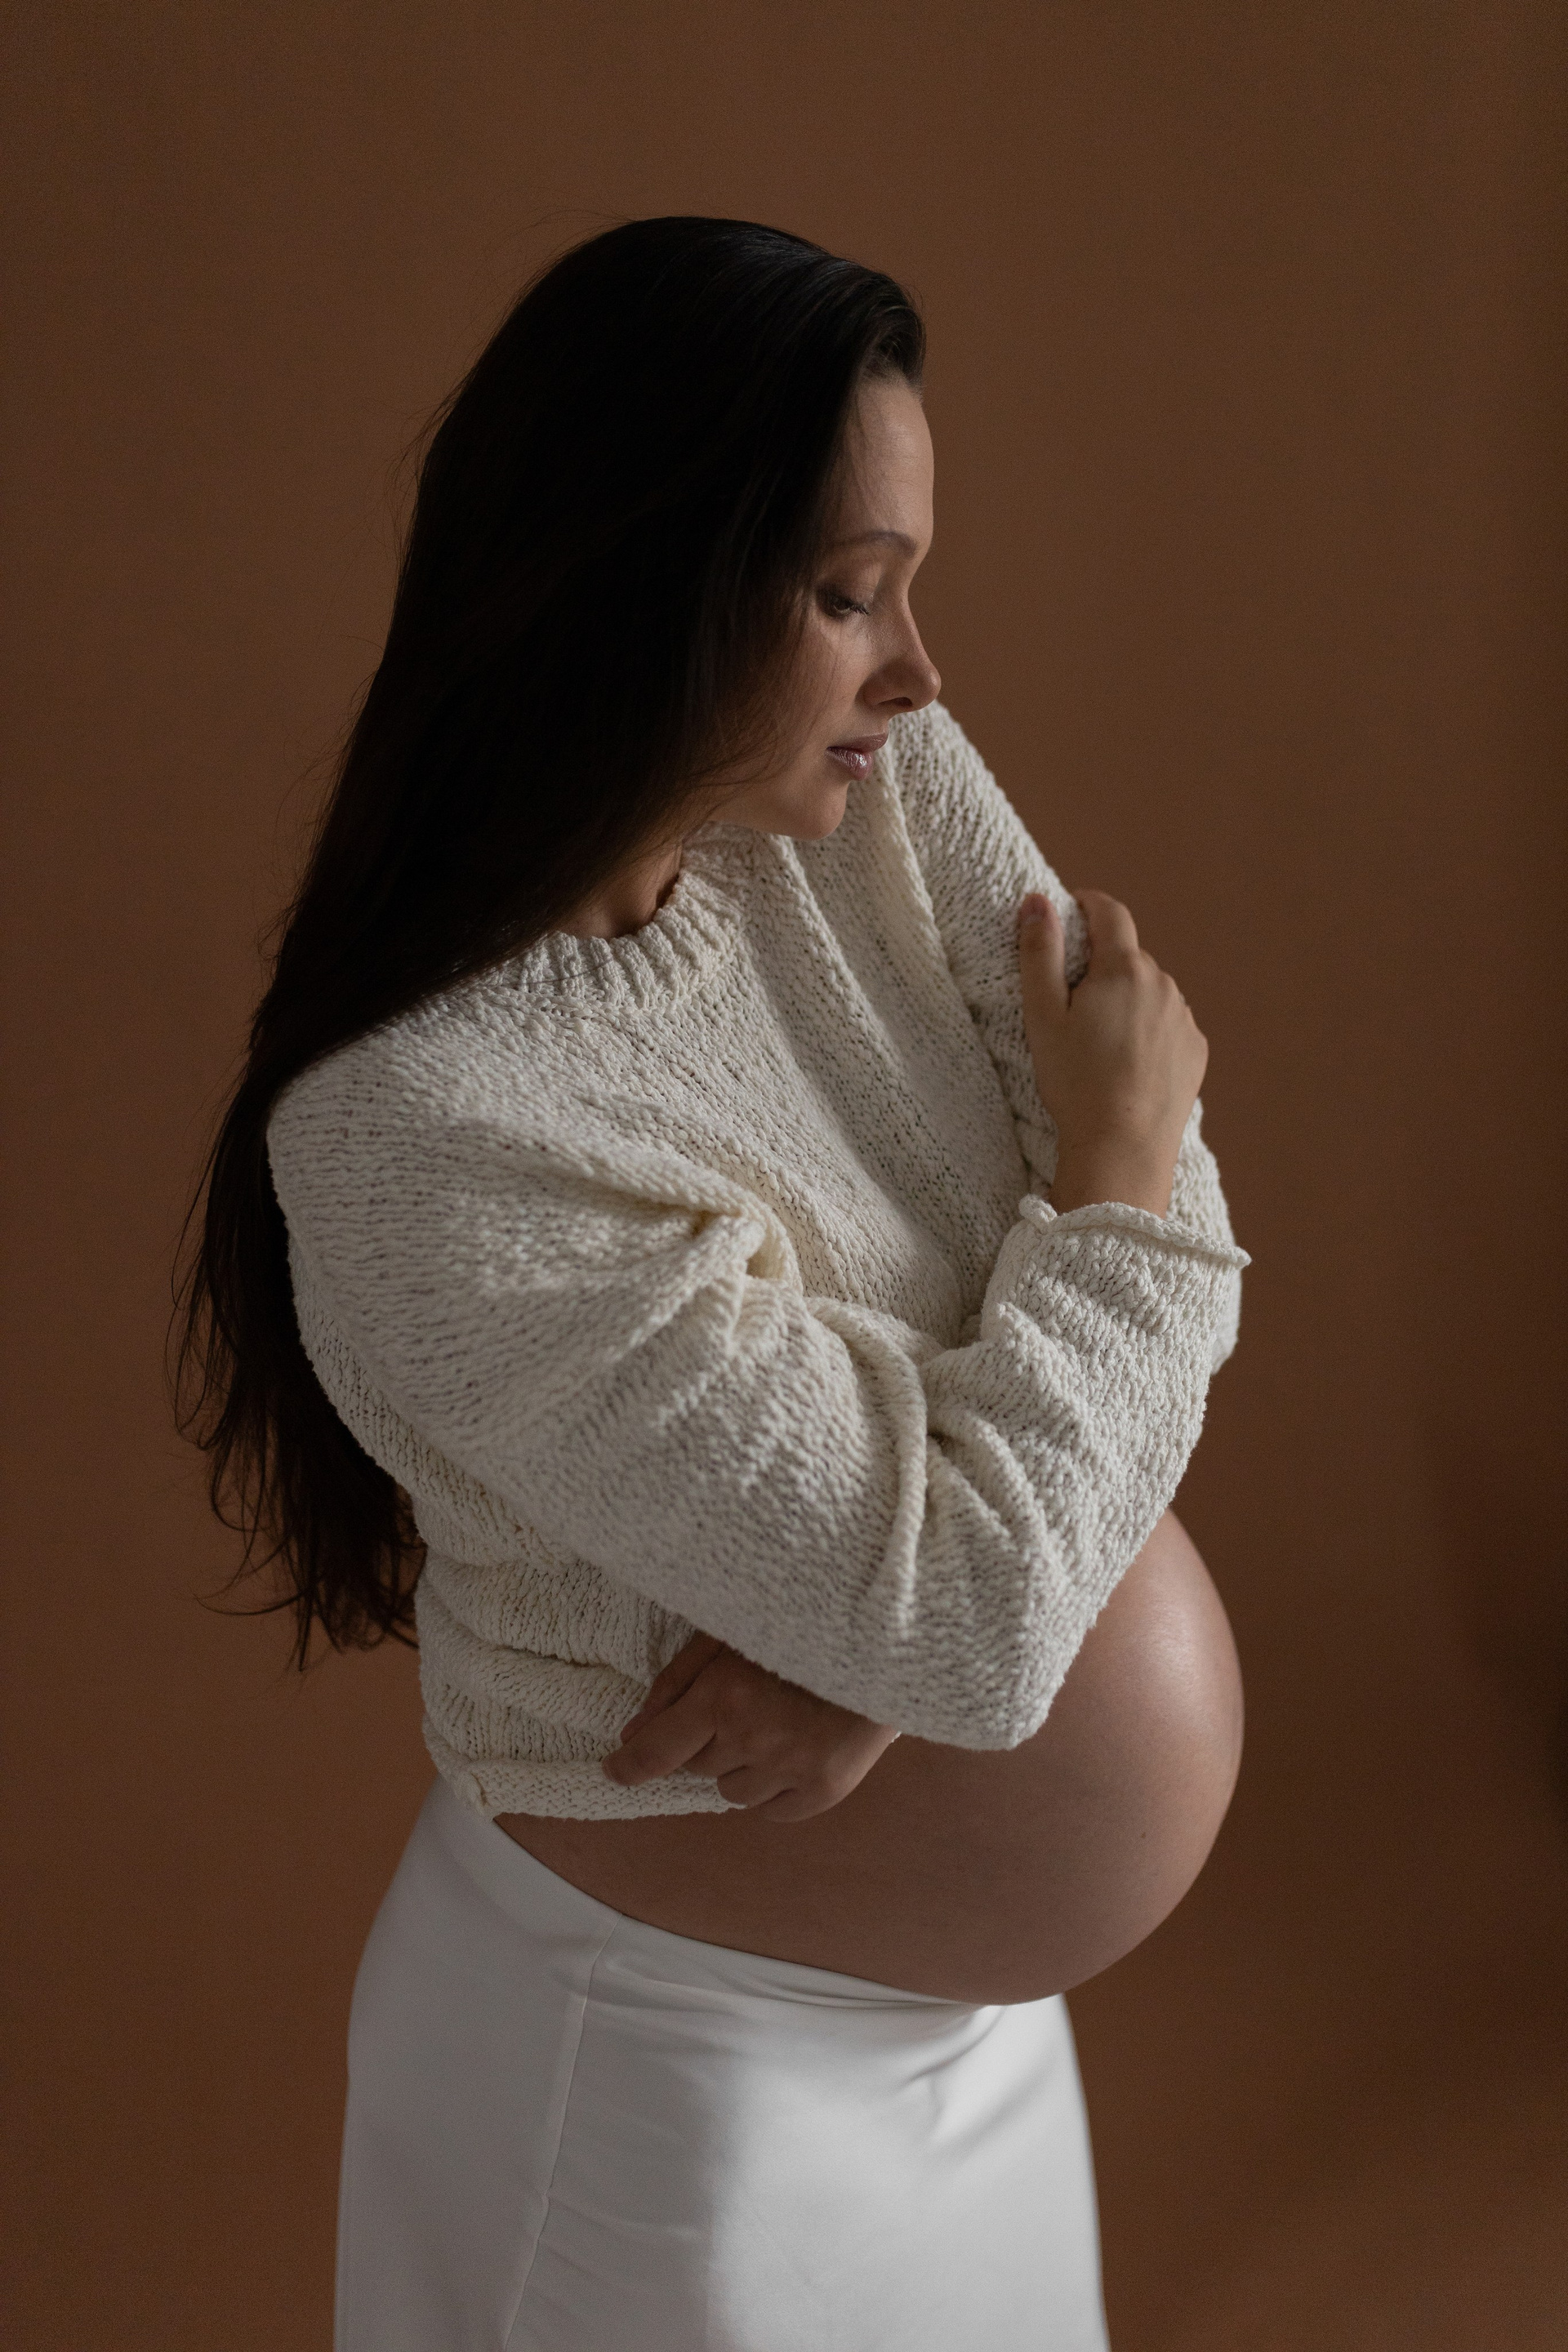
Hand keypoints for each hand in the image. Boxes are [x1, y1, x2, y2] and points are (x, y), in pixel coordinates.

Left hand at [603, 1631, 901, 1822]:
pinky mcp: (825, 1790)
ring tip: (772, 1723)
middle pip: (696, 1767)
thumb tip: (632, 1733)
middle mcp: (753, 1739)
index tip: (613, 1769)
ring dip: (738, 1765)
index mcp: (723, 1696)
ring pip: (731, 1793)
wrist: (885, 1642)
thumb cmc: (799, 1625)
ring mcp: (792, 1769)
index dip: (627, 1766)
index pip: (656, 1751)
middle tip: (739, 1706)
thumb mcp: (727, 1634)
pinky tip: (793, 1749)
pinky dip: (772, 1788)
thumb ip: (676, 1682)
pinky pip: (771, 1811)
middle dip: (705, 1741)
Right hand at [1017, 885, 1207, 1217]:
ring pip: (1150, 992)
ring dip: (1127, 1000)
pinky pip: (1168, 1025)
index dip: (1088, 903)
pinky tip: (1126, 1063)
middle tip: (1071, 1002)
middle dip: (1102, 966)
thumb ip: (1038, 952)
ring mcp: (1184, 1018)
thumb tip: (1037, 900)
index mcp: (1124, 969)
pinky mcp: (1195, 1050)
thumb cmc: (1075, 1083)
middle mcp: (1163, 984)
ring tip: (1099, 1042)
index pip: (1110, 912)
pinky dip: (1148, 1031)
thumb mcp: (1042, 1016)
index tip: (1071, 910)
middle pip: (1129, 957)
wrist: (1122, 1148)